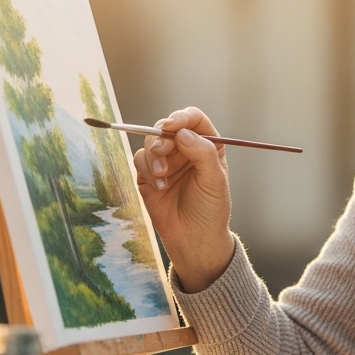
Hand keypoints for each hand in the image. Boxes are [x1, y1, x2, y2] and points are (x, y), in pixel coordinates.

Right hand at [132, 107, 234, 292]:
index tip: (172, 125)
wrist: (193, 237)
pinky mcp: (148, 174)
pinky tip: (160, 187)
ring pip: (150, 142)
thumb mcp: (214, 180)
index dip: (182, 118)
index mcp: (207, 145)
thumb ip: (202, 153)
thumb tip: (182, 133)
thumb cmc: (210, 209)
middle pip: (167, 128)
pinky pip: (139, 159)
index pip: (194, 119)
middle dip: (162, 138)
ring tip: (163, 176)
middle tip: (162, 151)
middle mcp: (186, 149)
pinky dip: (147, 169)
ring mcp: (166, 161)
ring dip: (154, 157)